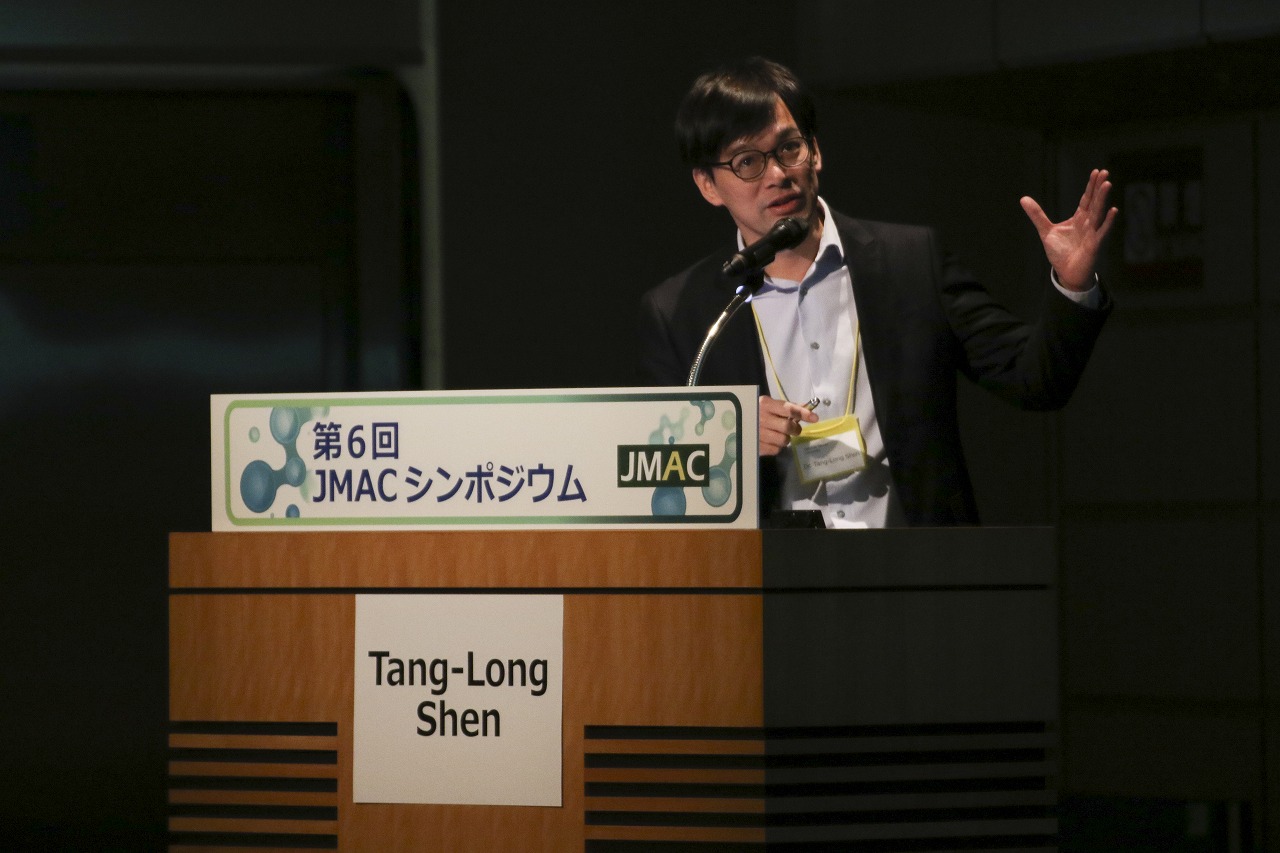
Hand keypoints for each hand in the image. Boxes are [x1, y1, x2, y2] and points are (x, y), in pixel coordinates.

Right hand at [759, 395, 817, 456]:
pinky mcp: (757, 447)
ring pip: (784, 440)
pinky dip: (777, 446)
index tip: (815, 418)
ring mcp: (758, 434)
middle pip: (788, 427)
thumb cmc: (755, 412)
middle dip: (795, 429)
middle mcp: (762, 418)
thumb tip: (807, 408)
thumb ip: (787, 407)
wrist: (732, 425)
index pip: (789, 409)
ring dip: (785, 438)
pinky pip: (777, 449)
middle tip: (793, 428)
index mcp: (765, 404)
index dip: (803, 413)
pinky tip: (769, 441)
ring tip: (777, 434)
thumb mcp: (768, 405)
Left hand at [1020, 168, 1117, 291]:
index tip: (1096, 172)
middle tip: (1105, 172)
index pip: (1086, 199)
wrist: (1066, 273)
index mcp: (1079, 218)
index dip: (1091, 186)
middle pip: (1094, 202)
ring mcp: (1092, 233)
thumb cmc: (1061, 253)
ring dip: (1103, 199)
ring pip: (1098, 213)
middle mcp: (1088, 223)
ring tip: (1107, 184)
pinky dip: (1108, 222)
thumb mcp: (1046, 231)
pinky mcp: (1094, 245)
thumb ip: (1037, 215)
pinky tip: (1113, 210)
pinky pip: (1102, 232)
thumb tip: (1023, 198)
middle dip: (1099, 188)